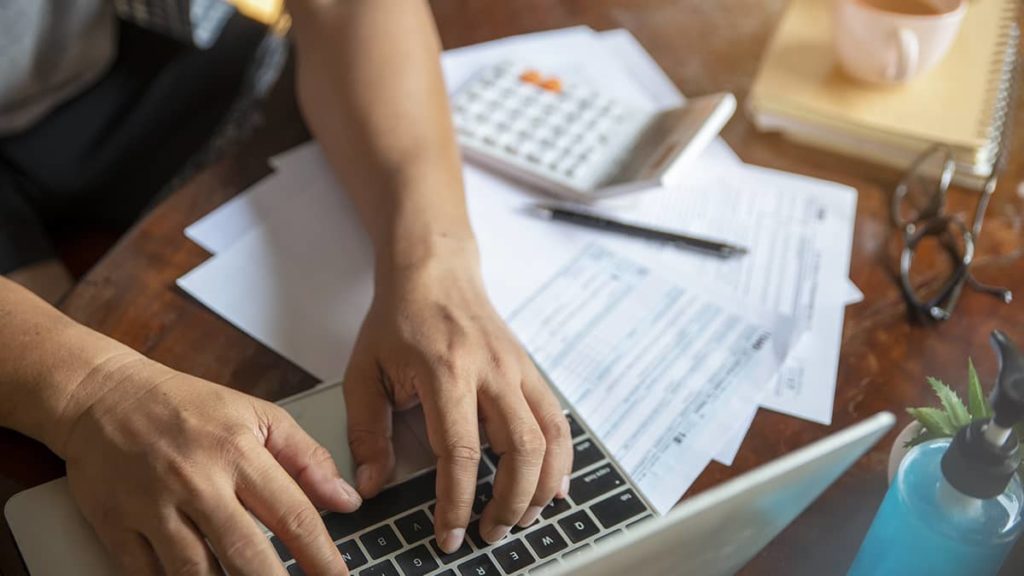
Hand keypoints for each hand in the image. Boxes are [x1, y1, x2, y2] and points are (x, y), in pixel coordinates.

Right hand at [62, 358, 360, 575]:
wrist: (102, 396)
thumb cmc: (186, 406)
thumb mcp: (257, 415)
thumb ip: (306, 458)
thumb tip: (347, 499)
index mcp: (238, 452)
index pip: (294, 515)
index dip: (322, 557)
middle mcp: (197, 482)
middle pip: (246, 554)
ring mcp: (153, 508)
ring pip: (195, 573)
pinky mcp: (116, 527)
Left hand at [344, 248, 572, 552]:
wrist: (434, 270)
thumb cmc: (398, 320)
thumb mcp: (364, 371)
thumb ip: (366, 431)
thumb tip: (372, 484)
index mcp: (446, 371)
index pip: (460, 452)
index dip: (456, 502)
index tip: (448, 534)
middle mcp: (491, 371)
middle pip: (519, 450)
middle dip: (509, 503)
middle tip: (489, 532)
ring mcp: (517, 369)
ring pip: (549, 438)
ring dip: (540, 486)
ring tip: (521, 517)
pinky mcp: (530, 370)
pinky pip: (557, 420)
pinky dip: (561, 459)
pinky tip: (552, 486)